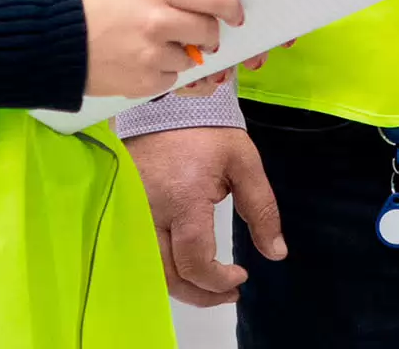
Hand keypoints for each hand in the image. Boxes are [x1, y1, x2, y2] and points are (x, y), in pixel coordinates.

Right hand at [79, 0, 242, 99]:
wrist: (59, 42)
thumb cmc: (96, 10)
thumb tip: (203, 10)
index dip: (231, 8)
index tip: (234, 15)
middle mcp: (160, 22)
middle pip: (209, 32)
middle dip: (208, 37)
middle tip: (197, 37)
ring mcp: (154, 55)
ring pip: (192, 60)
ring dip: (181, 57)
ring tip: (152, 48)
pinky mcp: (146, 82)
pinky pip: (172, 81)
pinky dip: (163, 75)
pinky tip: (141, 64)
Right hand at [129, 126, 286, 307]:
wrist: (167, 105)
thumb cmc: (206, 132)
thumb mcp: (243, 162)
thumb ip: (261, 208)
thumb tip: (276, 253)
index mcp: (183, 199)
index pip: (196, 261)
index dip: (219, 280)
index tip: (242, 275)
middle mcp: (150, 212)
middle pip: (169, 275)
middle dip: (202, 294)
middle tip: (229, 292)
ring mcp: (132, 214)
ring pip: (150, 271)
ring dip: (182, 287)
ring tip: (210, 286)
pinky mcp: (123, 212)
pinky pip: (140, 254)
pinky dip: (163, 269)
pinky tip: (185, 268)